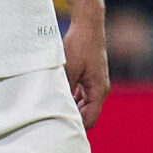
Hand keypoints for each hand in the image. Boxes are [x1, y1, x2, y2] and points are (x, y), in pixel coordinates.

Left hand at [63, 9, 109, 128]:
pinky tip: (59, 95)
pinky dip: (73, 99)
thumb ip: (64, 90)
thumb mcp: (68, 69)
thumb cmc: (79, 45)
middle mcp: (101, 89)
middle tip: (52, 119)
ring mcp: (97, 83)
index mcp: (98, 90)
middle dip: (73, 118)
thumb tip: (56, 107)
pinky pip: (83, 95)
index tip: (57, 126)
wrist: (88, 26)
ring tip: (53, 108)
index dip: (75, 126)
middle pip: (88, 115)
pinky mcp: (91, 77)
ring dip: (72, 108)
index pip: (90, 120)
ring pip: (85, 105)